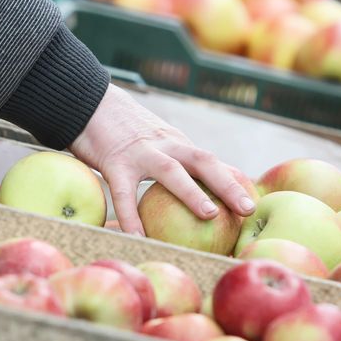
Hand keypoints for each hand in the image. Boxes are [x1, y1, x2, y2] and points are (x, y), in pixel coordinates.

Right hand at [71, 85, 255, 234]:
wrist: (87, 102)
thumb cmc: (123, 131)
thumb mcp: (157, 141)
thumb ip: (177, 160)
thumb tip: (202, 183)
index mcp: (176, 144)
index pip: (211, 162)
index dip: (234, 181)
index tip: (253, 204)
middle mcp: (165, 145)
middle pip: (204, 161)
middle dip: (228, 185)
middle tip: (248, 209)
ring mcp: (141, 153)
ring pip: (171, 171)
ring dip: (192, 192)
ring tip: (210, 214)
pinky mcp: (115, 163)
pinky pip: (124, 194)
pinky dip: (131, 218)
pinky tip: (139, 239)